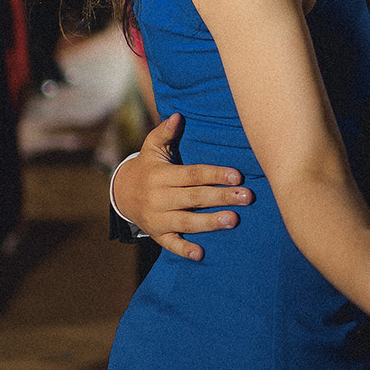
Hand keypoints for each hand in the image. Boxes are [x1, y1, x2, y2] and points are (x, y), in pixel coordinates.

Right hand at [114, 114, 254, 260]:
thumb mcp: (151, 148)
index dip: (215, 175)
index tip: (238, 176)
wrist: (122, 194)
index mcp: (161, 175)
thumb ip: (164, 132)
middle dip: (221, 197)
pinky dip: (184, 249)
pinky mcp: (157, 234)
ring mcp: (157, 217)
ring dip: (210, 222)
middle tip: (247, 197)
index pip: (192, 174)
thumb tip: (178, 116)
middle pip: (194, 197)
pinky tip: (200, 254)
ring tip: (233, 220)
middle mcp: (158, 197)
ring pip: (186, 221)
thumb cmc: (148, 167)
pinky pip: (170, 243)